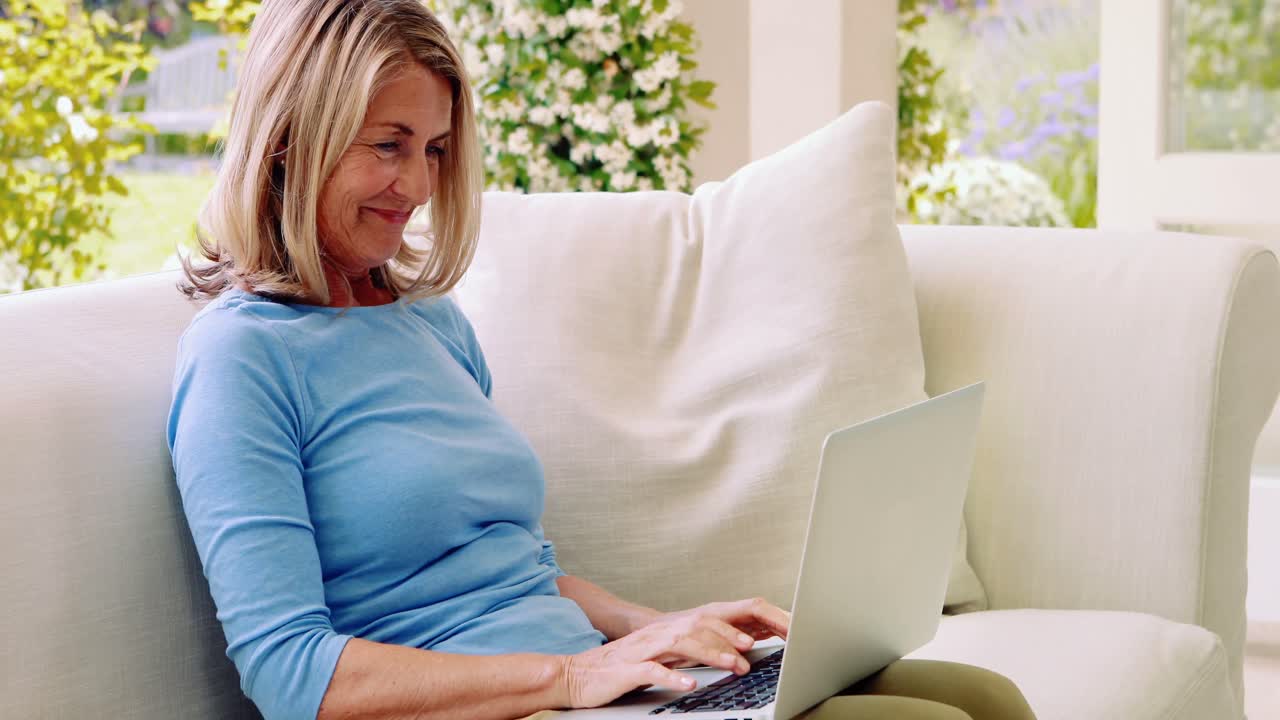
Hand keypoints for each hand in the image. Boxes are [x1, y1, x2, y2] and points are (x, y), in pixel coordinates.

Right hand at [556, 597, 790, 708]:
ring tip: (731, 666)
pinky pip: (653, 671)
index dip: (728, 630)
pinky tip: (689, 684)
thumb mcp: (656, 658)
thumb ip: (682, 654)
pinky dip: (673, 677)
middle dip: (726, 639)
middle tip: (749, 653)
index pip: (701, 623)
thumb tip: (717, 655)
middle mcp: (654, 635)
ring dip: (709, 654)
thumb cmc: (617, 670)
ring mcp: (641, 651)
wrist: (575, 675)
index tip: (752, 640)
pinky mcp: (627, 670)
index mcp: (663, 632)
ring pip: (680, 645)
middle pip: (696, 629)